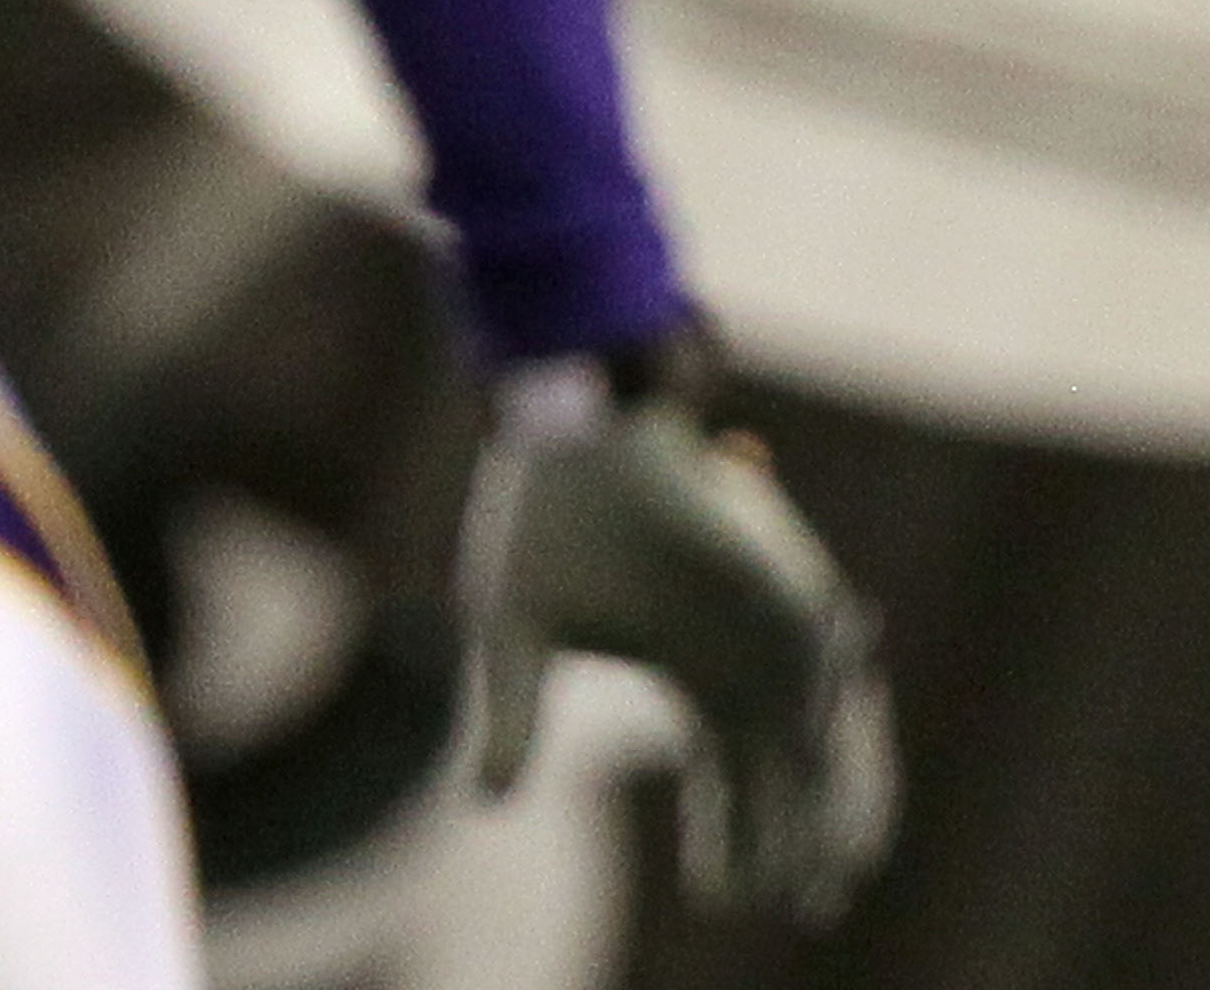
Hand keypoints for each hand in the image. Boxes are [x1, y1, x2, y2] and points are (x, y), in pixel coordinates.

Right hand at [465, 334, 895, 922]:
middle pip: (786, 775)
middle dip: (798, 845)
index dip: (726, 841)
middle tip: (807, 908)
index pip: (723, 777)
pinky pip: (835, 675)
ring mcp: (776, 627)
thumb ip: (513, 716)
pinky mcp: (793, 591)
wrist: (576, 423)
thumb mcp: (513, 632)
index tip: (724, 902)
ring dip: (840, 804)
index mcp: (690, 671)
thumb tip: (488, 801)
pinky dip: (843, 733)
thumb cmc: (544, 516)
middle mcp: (744, 659)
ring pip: (827, 738)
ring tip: (840, 869)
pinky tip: (835, 787)